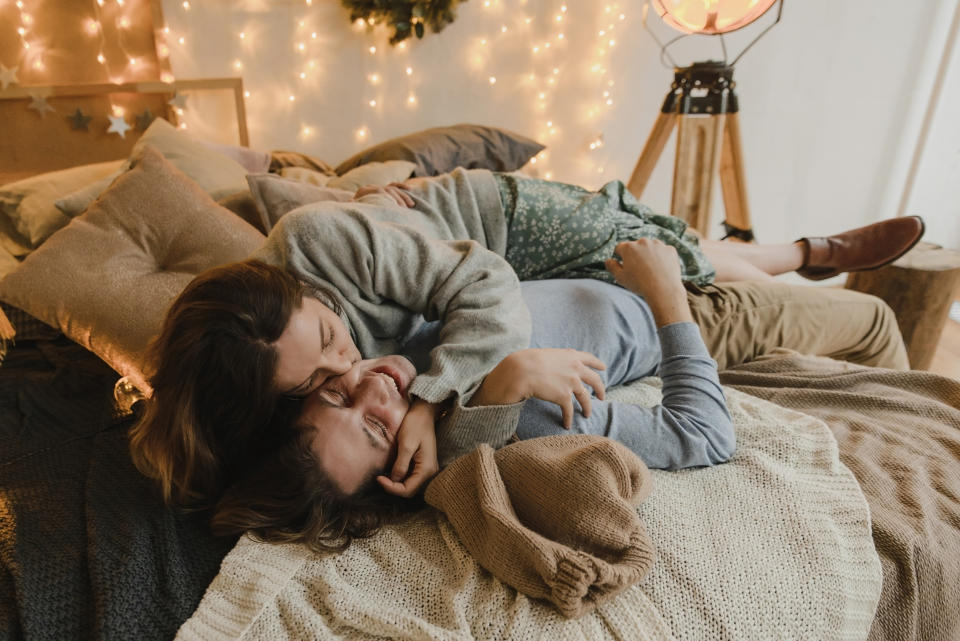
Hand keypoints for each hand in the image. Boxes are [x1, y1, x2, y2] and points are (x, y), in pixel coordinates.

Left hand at [354, 182, 414, 207]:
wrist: (352, 208)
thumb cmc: (354, 212)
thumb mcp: (353, 209)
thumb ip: (353, 205)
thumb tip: (350, 201)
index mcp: (363, 191)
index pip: (378, 191)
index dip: (388, 198)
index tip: (395, 207)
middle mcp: (372, 188)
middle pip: (388, 190)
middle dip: (397, 199)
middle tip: (403, 209)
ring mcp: (379, 188)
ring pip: (393, 189)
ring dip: (403, 196)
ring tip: (411, 205)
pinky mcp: (384, 190)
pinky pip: (394, 186)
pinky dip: (402, 187)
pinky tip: (410, 189)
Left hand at [377, 399, 438, 496]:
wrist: (424, 413)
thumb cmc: (416, 425)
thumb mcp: (406, 444)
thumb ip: (400, 464)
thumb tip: (393, 480)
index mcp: (426, 468)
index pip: (408, 489)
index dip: (391, 488)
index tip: (378, 478)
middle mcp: (430, 472)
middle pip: (410, 490)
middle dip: (394, 487)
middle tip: (380, 478)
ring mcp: (427, 468)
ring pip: (411, 485)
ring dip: (397, 484)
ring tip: (384, 476)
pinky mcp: (423, 464)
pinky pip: (412, 477)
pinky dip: (401, 477)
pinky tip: (392, 471)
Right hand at [468, 348, 605, 428]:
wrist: (522, 370)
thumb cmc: (528, 361)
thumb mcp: (547, 354)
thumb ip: (557, 360)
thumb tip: (555, 368)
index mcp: (571, 356)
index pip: (590, 359)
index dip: (597, 364)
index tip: (603, 368)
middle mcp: (575, 368)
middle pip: (595, 380)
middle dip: (600, 389)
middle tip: (601, 396)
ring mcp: (572, 383)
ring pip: (585, 398)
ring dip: (587, 408)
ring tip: (587, 415)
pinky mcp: (564, 396)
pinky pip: (569, 411)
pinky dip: (568, 419)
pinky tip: (567, 424)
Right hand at [605, 238, 692, 326]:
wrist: (663, 289)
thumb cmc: (640, 284)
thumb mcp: (620, 278)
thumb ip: (611, 267)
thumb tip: (608, 260)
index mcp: (629, 247)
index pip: (620, 248)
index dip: (620, 256)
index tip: (624, 265)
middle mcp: (643, 242)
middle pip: (636, 246)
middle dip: (635, 255)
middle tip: (638, 270)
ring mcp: (658, 245)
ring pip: (650, 247)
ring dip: (649, 255)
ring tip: (650, 270)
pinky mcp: (670, 250)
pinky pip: (663, 252)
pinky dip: (662, 258)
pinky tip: (661, 270)